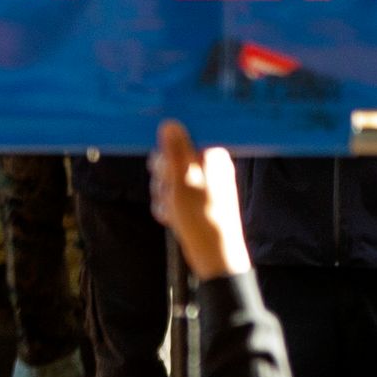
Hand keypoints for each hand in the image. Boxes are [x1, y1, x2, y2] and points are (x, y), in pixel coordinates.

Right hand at [147, 121, 248, 279]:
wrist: (214, 254)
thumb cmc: (202, 218)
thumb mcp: (184, 182)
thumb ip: (175, 151)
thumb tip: (169, 123)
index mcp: (212, 156)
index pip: (179, 139)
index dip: (166, 153)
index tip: (163, 168)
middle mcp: (208, 166)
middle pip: (168, 159)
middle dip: (162, 178)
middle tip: (170, 192)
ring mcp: (201, 184)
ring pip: (165, 179)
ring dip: (162, 195)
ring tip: (172, 210)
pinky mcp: (194, 199)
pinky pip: (169, 195)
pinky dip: (166, 206)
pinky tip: (172, 217)